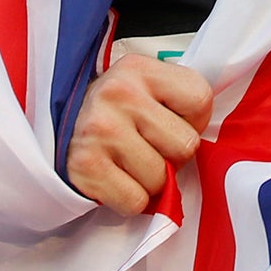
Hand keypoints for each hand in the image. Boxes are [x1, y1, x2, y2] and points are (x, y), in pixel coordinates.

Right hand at [64, 54, 213, 214]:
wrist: (59, 127)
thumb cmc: (116, 111)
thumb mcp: (146, 87)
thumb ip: (179, 102)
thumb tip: (211, 144)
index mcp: (140, 69)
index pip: (201, 99)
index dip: (194, 121)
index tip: (173, 122)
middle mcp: (119, 94)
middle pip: (185, 145)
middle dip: (172, 155)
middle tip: (150, 147)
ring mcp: (100, 130)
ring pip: (159, 179)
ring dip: (150, 181)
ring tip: (130, 162)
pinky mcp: (85, 166)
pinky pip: (135, 201)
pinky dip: (129, 199)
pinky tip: (116, 178)